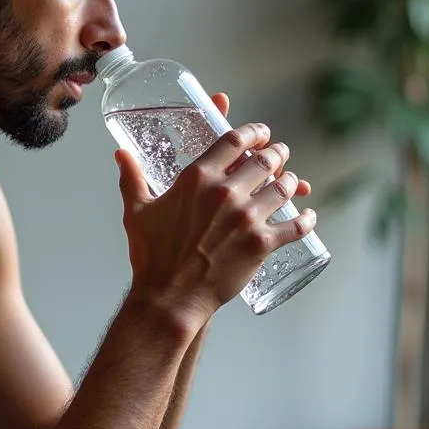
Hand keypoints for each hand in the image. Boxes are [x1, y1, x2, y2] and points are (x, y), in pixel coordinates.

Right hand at [116, 92, 314, 326]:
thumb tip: (120, 155)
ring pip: (283, 188)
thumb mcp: (137, 211)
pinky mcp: (262, 243)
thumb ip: (131, 179)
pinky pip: (295, 225)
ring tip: (293, 182)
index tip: (261, 133)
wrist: (169, 296)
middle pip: (265, 160)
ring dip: (292, 181)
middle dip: (277, 154)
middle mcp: (225, 192)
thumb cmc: (152, 255)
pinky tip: (308, 216)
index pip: (235, 140)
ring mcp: (247, 217)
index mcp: (197, 178)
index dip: (254, 132)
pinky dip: (306, 219)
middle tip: (280, 156)